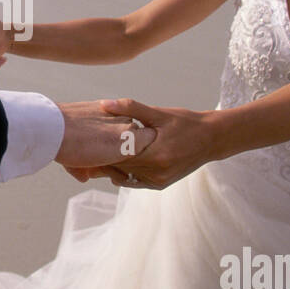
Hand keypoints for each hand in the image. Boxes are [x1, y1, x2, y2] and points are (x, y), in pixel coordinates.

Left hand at [70, 98, 217, 189]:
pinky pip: (134, 181)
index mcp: (155, 154)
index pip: (117, 155)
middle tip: (77, 154)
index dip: (97, 151)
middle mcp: (156, 172)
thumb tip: (103, 103)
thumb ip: (130, 108)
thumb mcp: (159, 113)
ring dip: (109, 168)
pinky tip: (112, 164)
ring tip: (90, 159)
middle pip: (118, 168)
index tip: (80, 144)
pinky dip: (122, 173)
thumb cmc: (185, 122)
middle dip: (99, 161)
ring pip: (124, 176)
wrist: (212, 139)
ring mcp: (158, 180)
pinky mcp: (160, 184)